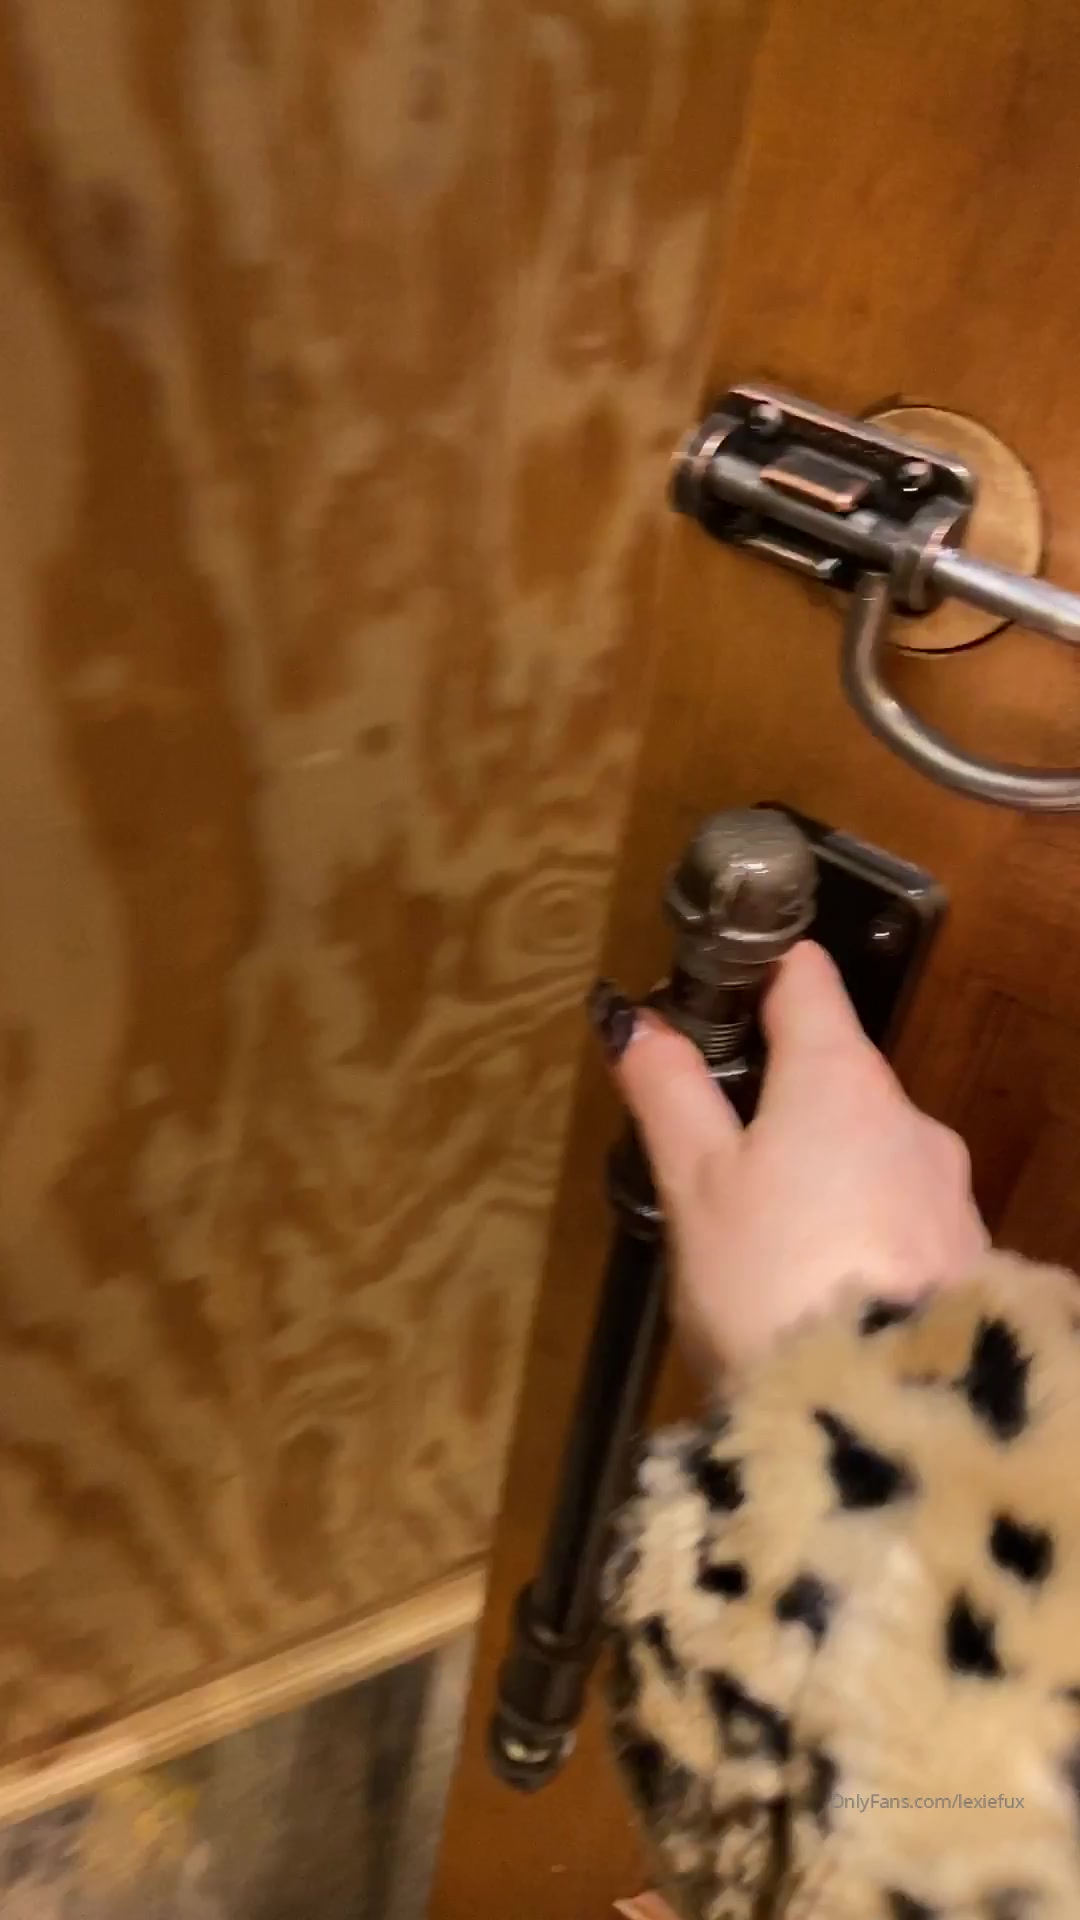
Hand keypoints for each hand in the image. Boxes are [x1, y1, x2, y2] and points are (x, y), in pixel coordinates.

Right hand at [597, 942, 987, 1373]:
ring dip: (818, 1168)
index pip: (805, 978)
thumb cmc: (775, 1286)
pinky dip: (854, 1226)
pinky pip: (895, 1213)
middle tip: (712, 1145)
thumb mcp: (695, 1187)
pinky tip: (814, 1281)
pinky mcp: (966, 1256)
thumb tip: (637, 1023)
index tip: (715, 988)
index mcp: (839, 1076)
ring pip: (867, 1147)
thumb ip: (669, 1095)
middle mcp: (908, 1116)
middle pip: (836, 1071)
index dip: (757, 971)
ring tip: (756, 1234)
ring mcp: (945, 1187)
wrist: (883, 1417)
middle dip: (779, 1096)